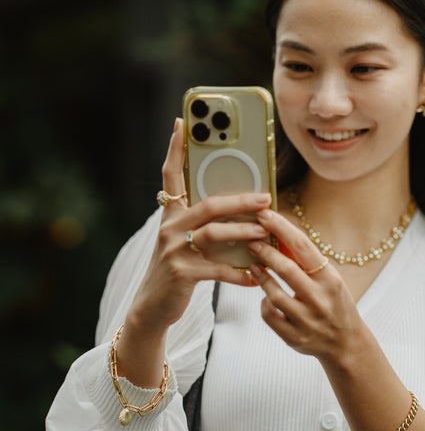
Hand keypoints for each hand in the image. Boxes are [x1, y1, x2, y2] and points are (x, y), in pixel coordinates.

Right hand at [118, 119, 270, 385]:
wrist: (153, 308)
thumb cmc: (178, 270)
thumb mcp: (186, 242)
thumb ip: (205, 223)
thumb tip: (245, 209)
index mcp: (171, 215)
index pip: (171, 174)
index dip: (176, 148)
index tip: (182, 122)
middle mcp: (169, 227)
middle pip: (208, 204)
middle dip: (239, 200)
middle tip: (265, 198)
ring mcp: (173, 250)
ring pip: (214, 233)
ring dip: (244, 233)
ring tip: (266, 235)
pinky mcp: (180, 274)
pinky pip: (216, 270)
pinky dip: (239, 275)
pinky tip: (255, 279)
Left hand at [247, 208, 363, 363]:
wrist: (346, 344)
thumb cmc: (335, 304)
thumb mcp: (330, 280)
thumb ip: (307, 264)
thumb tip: (279, 236)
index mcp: (331, 279)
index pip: (303, 246)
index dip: (281, 228)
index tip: (264, 214)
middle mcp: (320, 299)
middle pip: (286, 269)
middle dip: (265, 252)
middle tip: (251, 241)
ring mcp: (307, 320)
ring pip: (274, 294)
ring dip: (261, 277)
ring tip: (254, 266)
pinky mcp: (294, 337)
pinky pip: (269, 316)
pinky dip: (265, 304)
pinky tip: (266, 297)